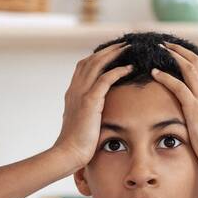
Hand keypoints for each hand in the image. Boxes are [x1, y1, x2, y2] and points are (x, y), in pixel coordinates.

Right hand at [53, 44, 132, 169]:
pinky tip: (129, 67)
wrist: (68, 153)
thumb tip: (98, 112)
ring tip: (128, 48)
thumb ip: (88, 112)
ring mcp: (80, 94)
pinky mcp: (89, 101)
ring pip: (97, 64)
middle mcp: (75, 89)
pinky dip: (117, 71)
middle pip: (91, 60)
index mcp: (72, 93)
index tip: (112, 52)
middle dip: (108, 50)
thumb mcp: (82, 122)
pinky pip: (105, 79)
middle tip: (124, 44)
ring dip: (114, 54)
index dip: (98, 57)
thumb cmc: (77, 143)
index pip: (84, 66)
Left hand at [151, 41, 197, 172]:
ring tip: (159, 49)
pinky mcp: (195, 108)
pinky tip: (155, 72)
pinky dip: (165, 77)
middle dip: (180, 50)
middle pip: (196, 62)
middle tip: (166, 44)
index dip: (191, 57)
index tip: (179, 52)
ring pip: (189, 68)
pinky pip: (178, 86)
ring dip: (173, 56)